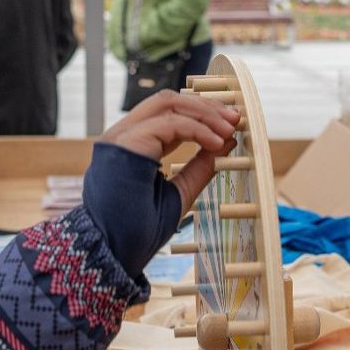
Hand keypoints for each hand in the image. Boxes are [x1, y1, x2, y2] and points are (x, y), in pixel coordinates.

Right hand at [98, 91, 239, 215]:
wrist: (115, 249)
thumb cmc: (139, 229)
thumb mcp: (181, 191)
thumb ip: (201, 166)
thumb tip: (227, 141)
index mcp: (134, 146)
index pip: (168, 114)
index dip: (201, 114)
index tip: (229, 125)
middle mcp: (125, 135)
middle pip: (168, 101)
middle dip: (205, 106)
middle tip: (234, 118)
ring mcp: (122, 136)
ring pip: (167, 103)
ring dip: (204, 112)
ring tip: (228, 128)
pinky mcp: (126, 142)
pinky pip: (170, 123)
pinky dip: (198, 129)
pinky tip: (216, 142)